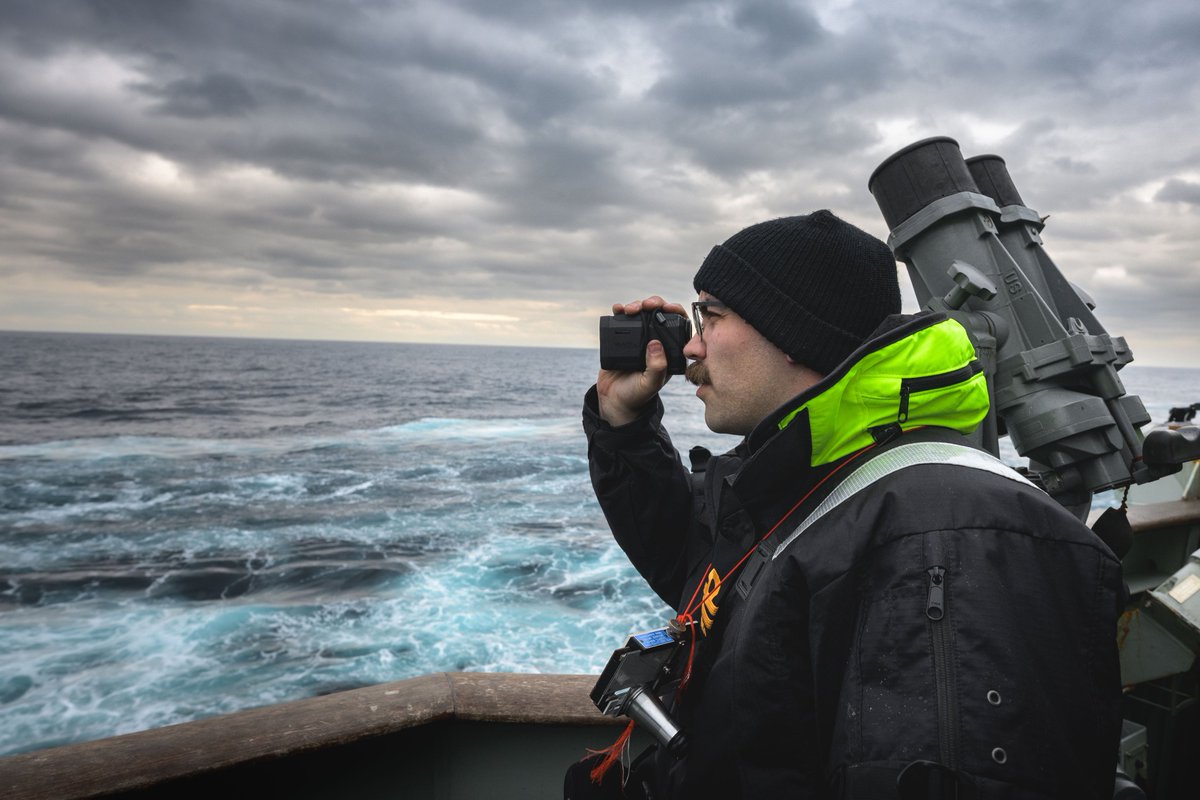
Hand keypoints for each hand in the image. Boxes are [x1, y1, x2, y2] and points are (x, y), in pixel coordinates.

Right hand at [597, 295, 687, 426]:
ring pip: (642, 314)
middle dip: (654, 304)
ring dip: (636, 306)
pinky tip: (617, 309)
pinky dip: (620, 311)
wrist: (615, 401)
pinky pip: (623, 320)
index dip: (675, 311)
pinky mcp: (622, 339)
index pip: (678, 325)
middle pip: (659, 314)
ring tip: (629, 309)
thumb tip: (655, 343)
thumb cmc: (637, 395)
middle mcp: (656, 342)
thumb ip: (657, 367)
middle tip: (646, 305)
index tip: (667, 307)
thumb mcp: (651, 384)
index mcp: (669, 351)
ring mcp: (639, 339)